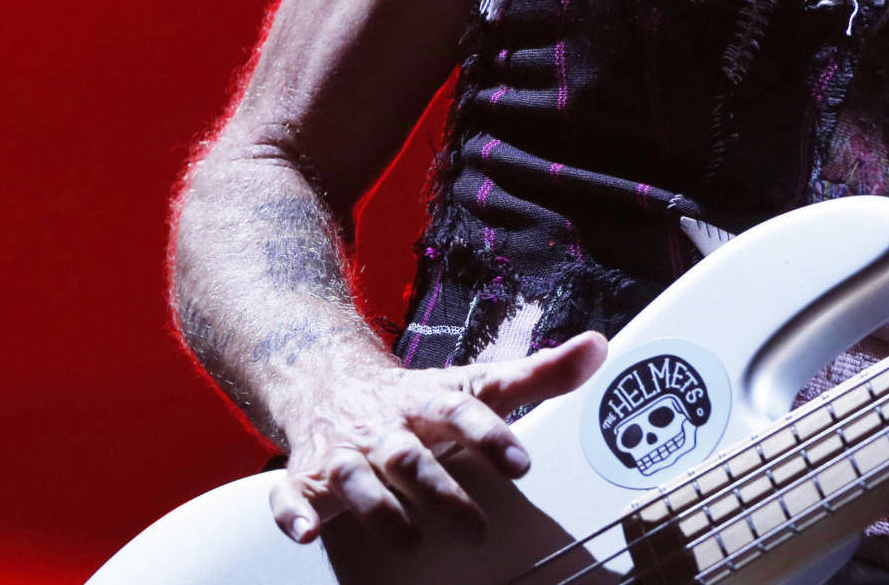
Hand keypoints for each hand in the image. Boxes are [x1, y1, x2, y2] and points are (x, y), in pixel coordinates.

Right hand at [269, 332, 606, 546]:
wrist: (330, 381)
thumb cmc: (418, 397)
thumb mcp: (478, 382)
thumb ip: (539, 374)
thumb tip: (599, 349)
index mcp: (431, 401)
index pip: (464, 412)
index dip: (491, 437)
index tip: (521, 466)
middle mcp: (387, 426)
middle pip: (413, 457)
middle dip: (443, 492)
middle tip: (479, 529)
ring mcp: (344, 451)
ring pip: (356, 478)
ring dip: (380, 509)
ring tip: (411, 540)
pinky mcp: (306, 476)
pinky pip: (289, 494)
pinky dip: (292, 512)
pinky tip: (307, 531)